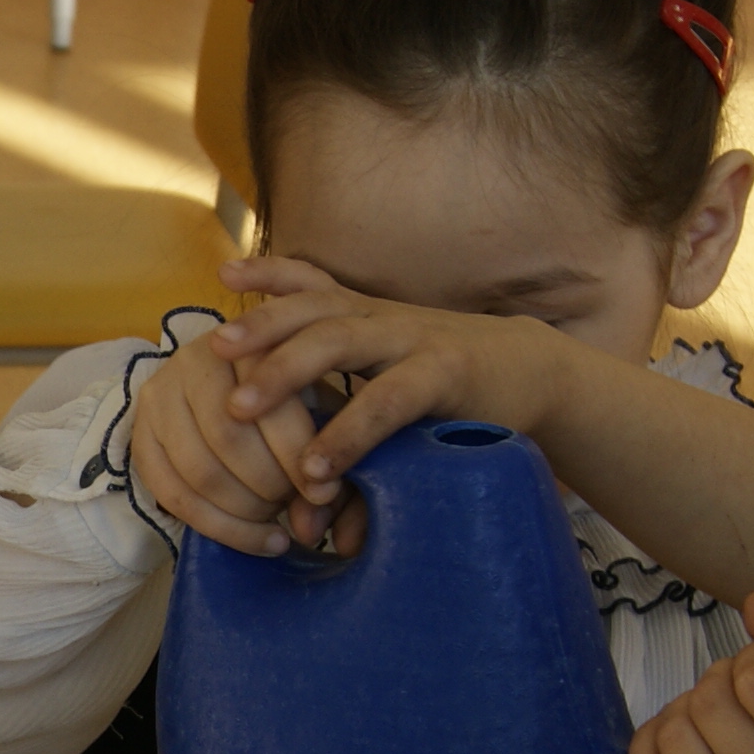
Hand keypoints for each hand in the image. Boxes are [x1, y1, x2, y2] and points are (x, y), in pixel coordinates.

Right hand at [126, 312, 333, 557]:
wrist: (238, 382)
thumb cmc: (296, 396)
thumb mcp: (323, 406)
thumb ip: (331, 454)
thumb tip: (312, 523)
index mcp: (249, 339)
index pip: (268, 401)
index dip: (297, 453)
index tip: (325, 493)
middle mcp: (195, 358)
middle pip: (228, 439)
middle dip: (269, 486)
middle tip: (296, 507)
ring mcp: (159, 395)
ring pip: (199, 471)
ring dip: (244, 510)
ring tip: (277, 522)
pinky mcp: (140, 432)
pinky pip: (171, 493)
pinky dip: (216, 527)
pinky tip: (255, 539)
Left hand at [195, 258, 586, 502]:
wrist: (539, 377)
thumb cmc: (453, 388)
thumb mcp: (392, 380)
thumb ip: (343, 413)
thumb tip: (294, 481)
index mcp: (369, 315)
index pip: (316, 282)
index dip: (271, 274)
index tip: (224, 272)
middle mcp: (386, 319)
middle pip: (313, 309)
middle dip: (261, 327)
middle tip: (214, 351)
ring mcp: (416, 342)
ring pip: (340, 342)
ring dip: (285, 373)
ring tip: (239, 410)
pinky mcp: (447, 377)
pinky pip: (387, 400)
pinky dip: (348, 432)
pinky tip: (314, 464)